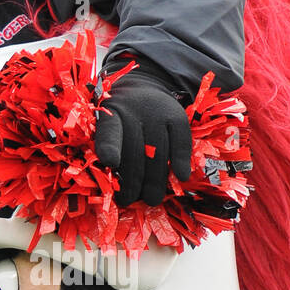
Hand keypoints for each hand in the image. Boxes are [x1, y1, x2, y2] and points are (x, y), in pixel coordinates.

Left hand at [94, 72, 191, 205]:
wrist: (142, 87)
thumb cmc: (121, 119)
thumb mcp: (107, 127)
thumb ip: (110, 150)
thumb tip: (115, 188)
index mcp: (111, 114)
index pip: (110, 131)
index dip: (110, 146)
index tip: (110, 162)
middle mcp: (134, 110)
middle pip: (135, 151)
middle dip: (132, 181)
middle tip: (129, 202)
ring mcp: (157, 112)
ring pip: (158, 151)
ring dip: (155, 180)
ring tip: (151, 199)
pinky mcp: (177, 115)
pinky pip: (181, 141)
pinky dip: (181, 160)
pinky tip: (180, 177)